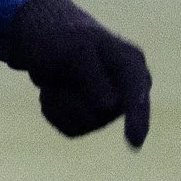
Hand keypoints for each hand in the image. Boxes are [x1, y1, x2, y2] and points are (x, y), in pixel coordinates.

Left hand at [5, 0, 150, 147]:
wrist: (44, 41)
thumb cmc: (63, 39)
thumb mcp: (74, 50)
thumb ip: (92, 76)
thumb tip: (110, 107)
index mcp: (131, 64)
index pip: (136, 94)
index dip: (137, 119)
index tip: (133, 142)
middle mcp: (128, 89)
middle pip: (100, 113)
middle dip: (70, 98)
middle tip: (61, 70)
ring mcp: (111, 108)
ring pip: (82, 124)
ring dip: (58, 102)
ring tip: (57, 79)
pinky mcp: (91, 120)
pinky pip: (69, 129)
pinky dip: (53, 111)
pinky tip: (54, 90)